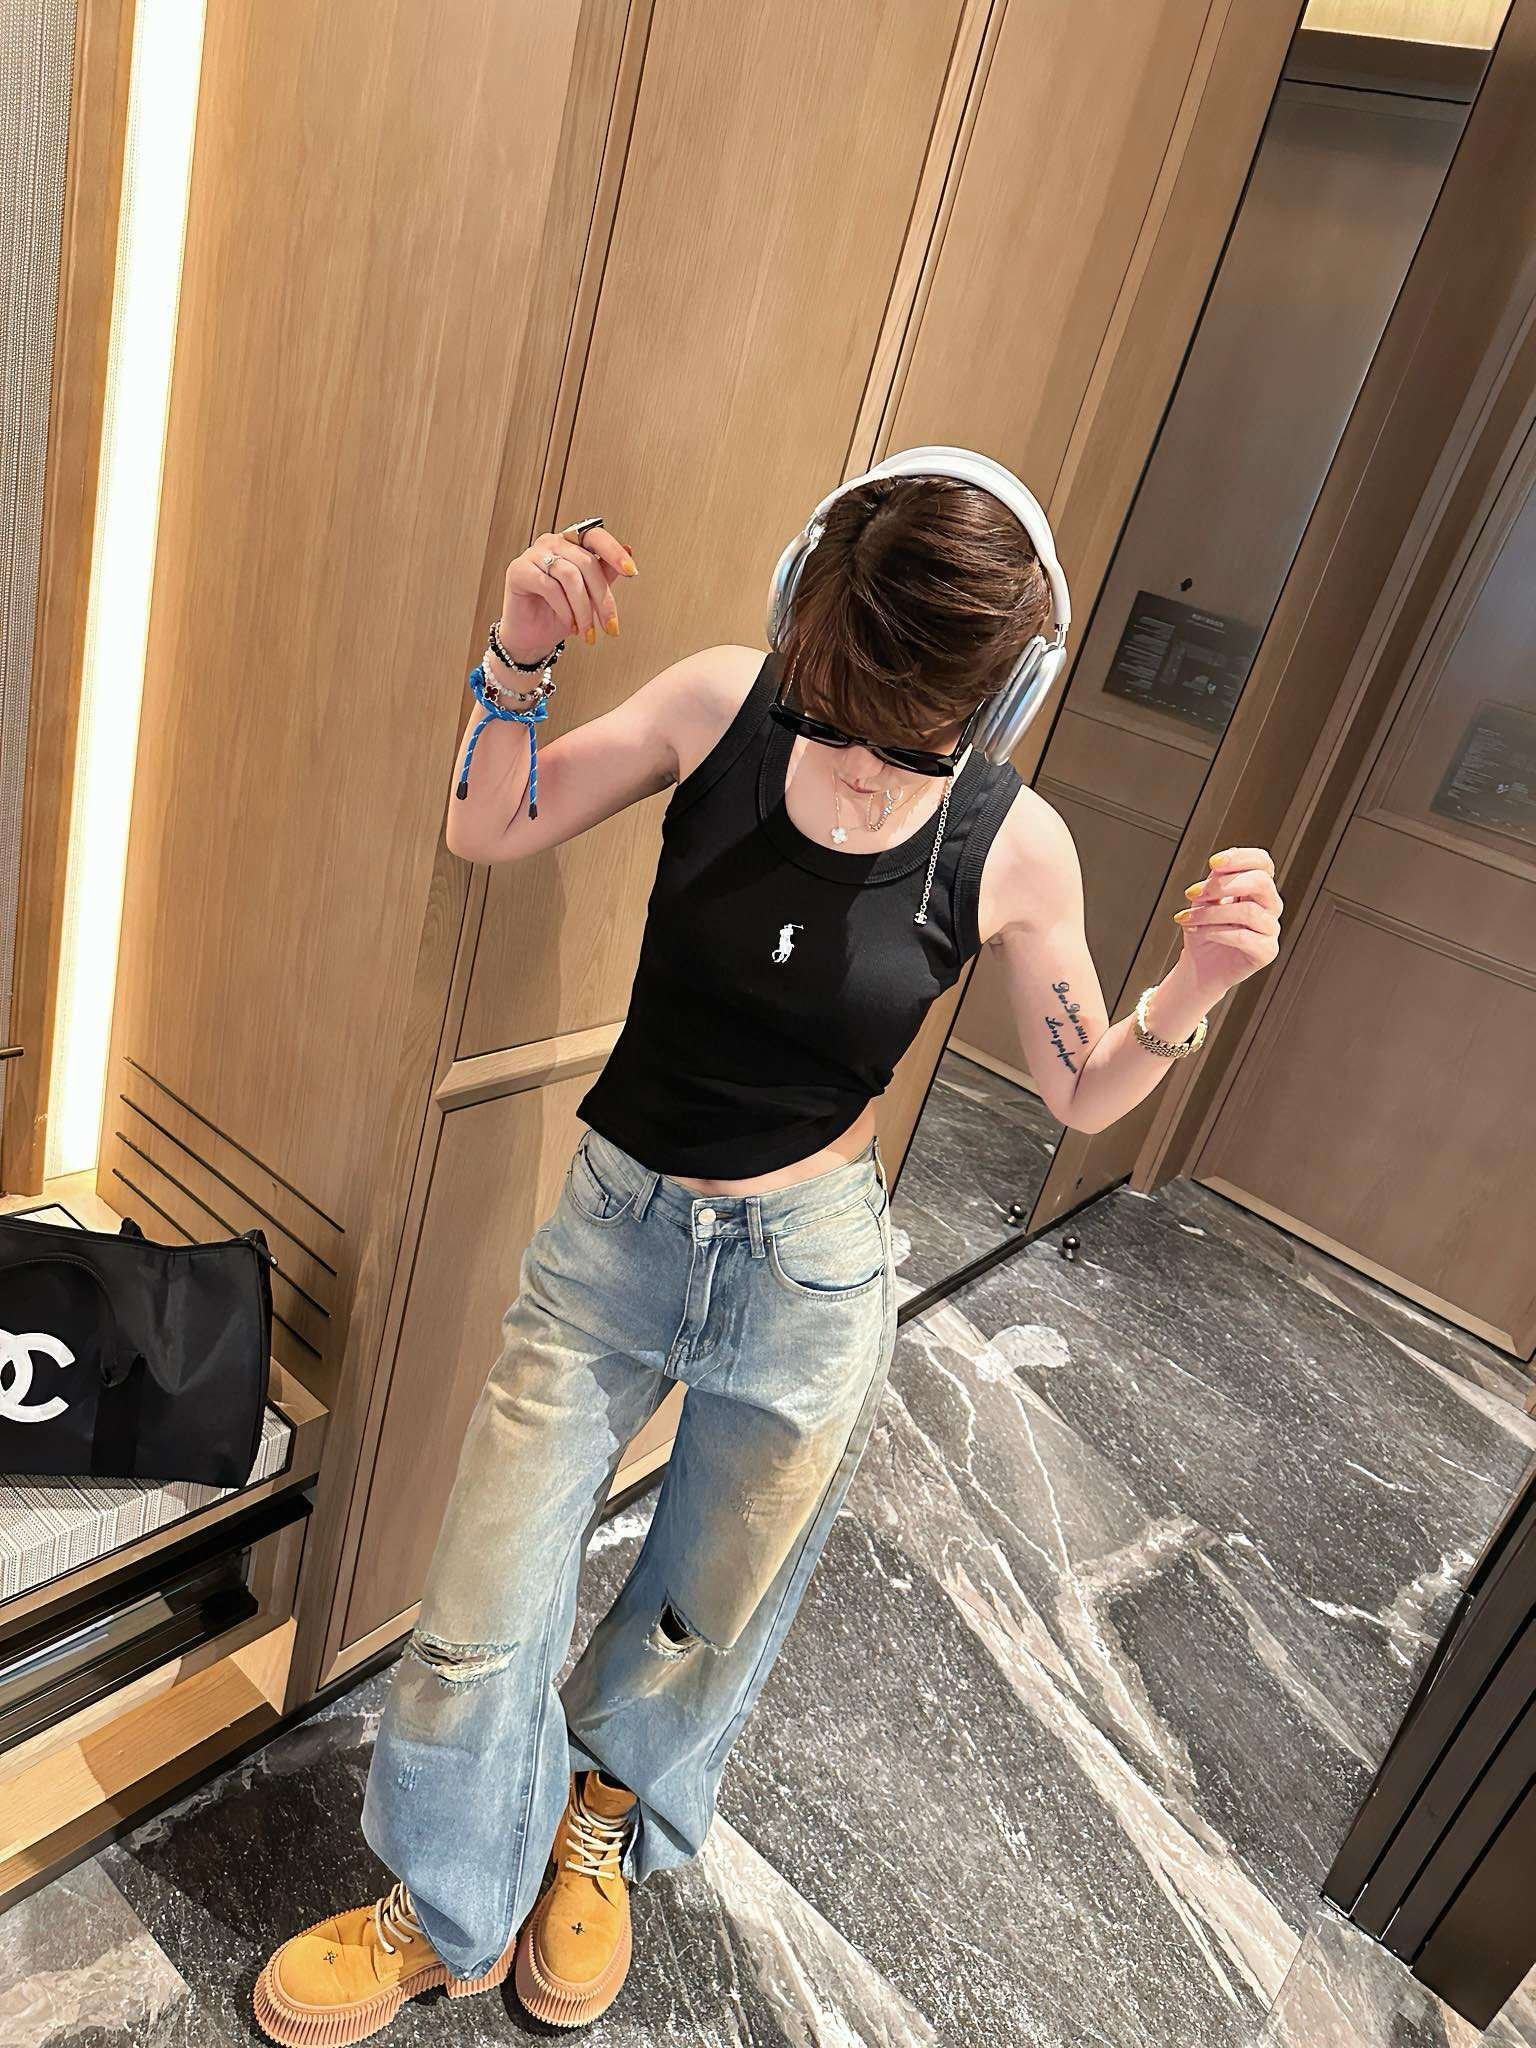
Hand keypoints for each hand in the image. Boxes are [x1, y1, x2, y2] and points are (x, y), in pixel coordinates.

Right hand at [496, 522, 637, 663]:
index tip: (631, 572)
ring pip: (570, 576)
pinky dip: (564, 609)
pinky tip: (569, 624)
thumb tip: (629, 549)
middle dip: (602, 599)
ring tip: (587, 631)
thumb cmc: (559, 614)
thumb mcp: (590, 595)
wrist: (532, 636)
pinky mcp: (519, 570)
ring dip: (583, 609)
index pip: (596, 536)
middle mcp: (552, 542)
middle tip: (610, 626)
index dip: (614, 552)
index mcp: (571, 543)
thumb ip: (605, 573)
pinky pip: (549, 586)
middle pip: (586, 562)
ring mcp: (534, 554)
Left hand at [1172, 846, 1281, 1000]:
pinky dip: (1216, 932)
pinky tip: (1199, 932)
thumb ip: (1214, 881)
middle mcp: (1269, 905)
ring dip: (1211, 913)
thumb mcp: (1204, 900)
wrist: (1200, 966)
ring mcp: (1270, 929)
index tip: (1213, 863)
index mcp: (1257, 888)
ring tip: (1189, 919)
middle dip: (1224, 884)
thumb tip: (1219, 866)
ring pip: (1248, 911)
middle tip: (1195, 894)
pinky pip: (1244, 937)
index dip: (1240, 858)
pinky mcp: (1266, 951)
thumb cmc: (1204, 930)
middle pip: (1261, 882)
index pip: (1262, 862)